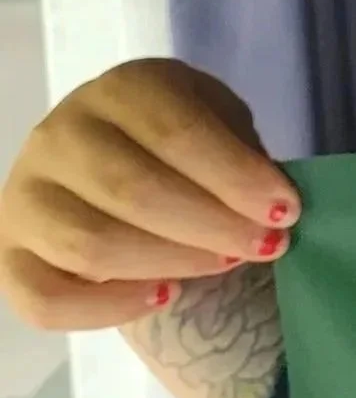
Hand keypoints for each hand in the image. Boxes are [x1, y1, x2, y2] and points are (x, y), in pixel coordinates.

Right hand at [0, 58, 299, 330]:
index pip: (176, 132)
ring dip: (172, 263)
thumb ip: (238, 150)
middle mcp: (59, 135)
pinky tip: (164, 296)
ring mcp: (24, 196)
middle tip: (265, 246)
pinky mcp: (8, 255)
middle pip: (134, 191)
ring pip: (90, 246)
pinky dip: (107, 308)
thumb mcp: (216, 119)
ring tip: (225, 265)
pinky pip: (44, 299)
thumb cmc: (180, 140)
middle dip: (213, 226)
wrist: (113, 160)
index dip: (236, 176)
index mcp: (121, 89)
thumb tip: (272, 205)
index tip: (285, 210)